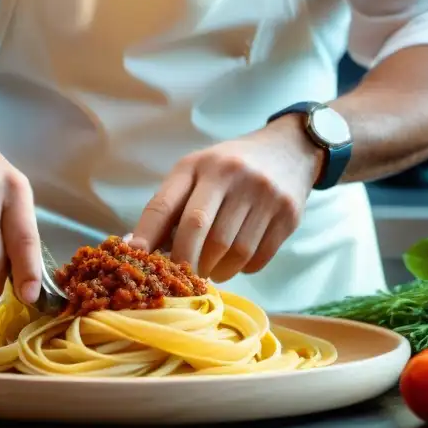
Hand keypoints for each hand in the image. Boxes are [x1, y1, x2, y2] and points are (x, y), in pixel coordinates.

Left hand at [128, 115, 322, 281]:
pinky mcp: (288, 214)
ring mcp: (263, 193)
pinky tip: (238, 261)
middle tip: (183, 277)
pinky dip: (243, 268)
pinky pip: (258, 257)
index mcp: (198, 164)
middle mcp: (230, 173)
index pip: (164, 204)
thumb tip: (139, 249)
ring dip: (217, 270)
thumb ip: (171, 207)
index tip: (137, 260)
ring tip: (212, 270)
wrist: (290, 150)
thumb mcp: (198, 173)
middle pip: (198, 229)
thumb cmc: (230, 168)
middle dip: (185, 261)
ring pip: (232, 250)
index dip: (147, 235)